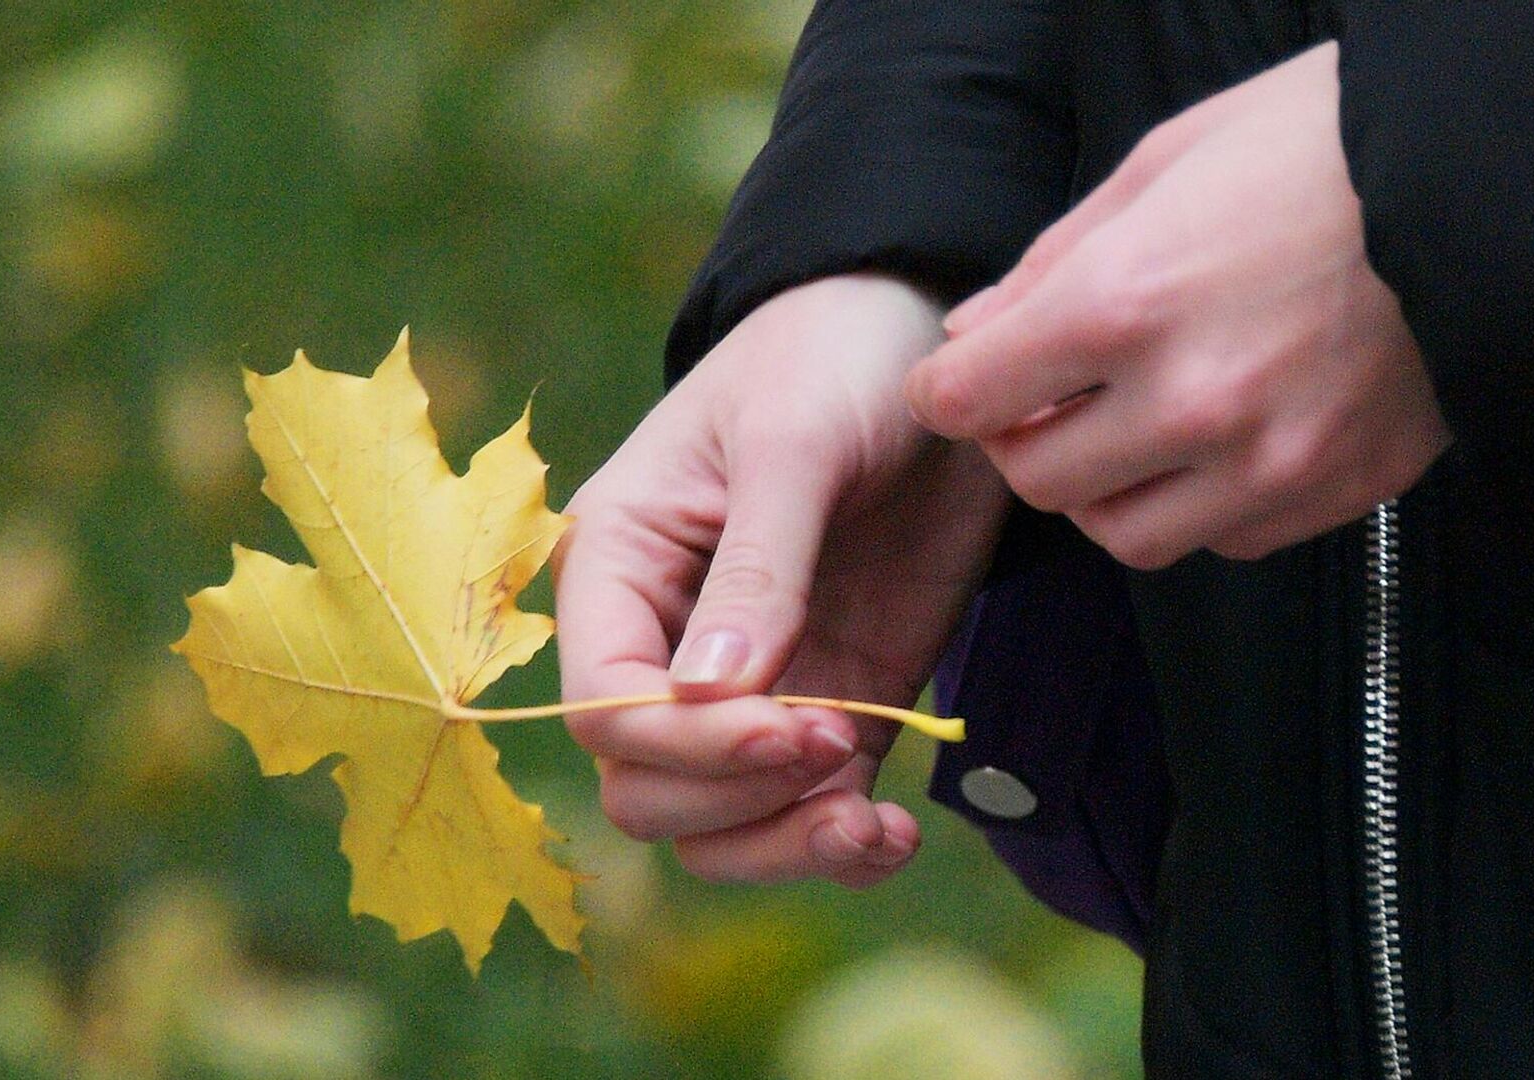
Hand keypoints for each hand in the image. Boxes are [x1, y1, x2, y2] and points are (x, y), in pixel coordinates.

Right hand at [554, 274, 1005, 887]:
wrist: (929, 348)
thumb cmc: (833, 358)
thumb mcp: (792, 442)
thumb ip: (757, 570)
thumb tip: (710, 696)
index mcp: (617, 566)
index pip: (604, 706)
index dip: (687, 745)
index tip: (796, 728)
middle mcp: (664, 642)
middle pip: (645, 789)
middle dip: (735, 799)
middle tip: (843, 740)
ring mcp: (750, 689)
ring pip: (714, 830)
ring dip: (784, 848)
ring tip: (870, 826)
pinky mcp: (833, 708)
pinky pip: (806, 817)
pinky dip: (841, 848)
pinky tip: (894, 834)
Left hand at [906, 43, 1450, 569]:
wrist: (1488, 184)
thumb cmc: (1319, 149)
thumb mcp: (1162, 165)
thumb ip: (1050, 264)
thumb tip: (975, 336)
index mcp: (1124, 303)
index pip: (969, 400)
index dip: (946, 391)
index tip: (956, 383)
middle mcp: (1190, 401)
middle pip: (1039, 483)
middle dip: (1022, 444)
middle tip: (1042, 404)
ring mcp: (1269, 460)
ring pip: (1124, 536)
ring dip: (1104, 491)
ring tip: (1129, 429)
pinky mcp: (1334, 491)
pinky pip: (1222, 539)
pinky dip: (1197, 503)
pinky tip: (1215, 442)